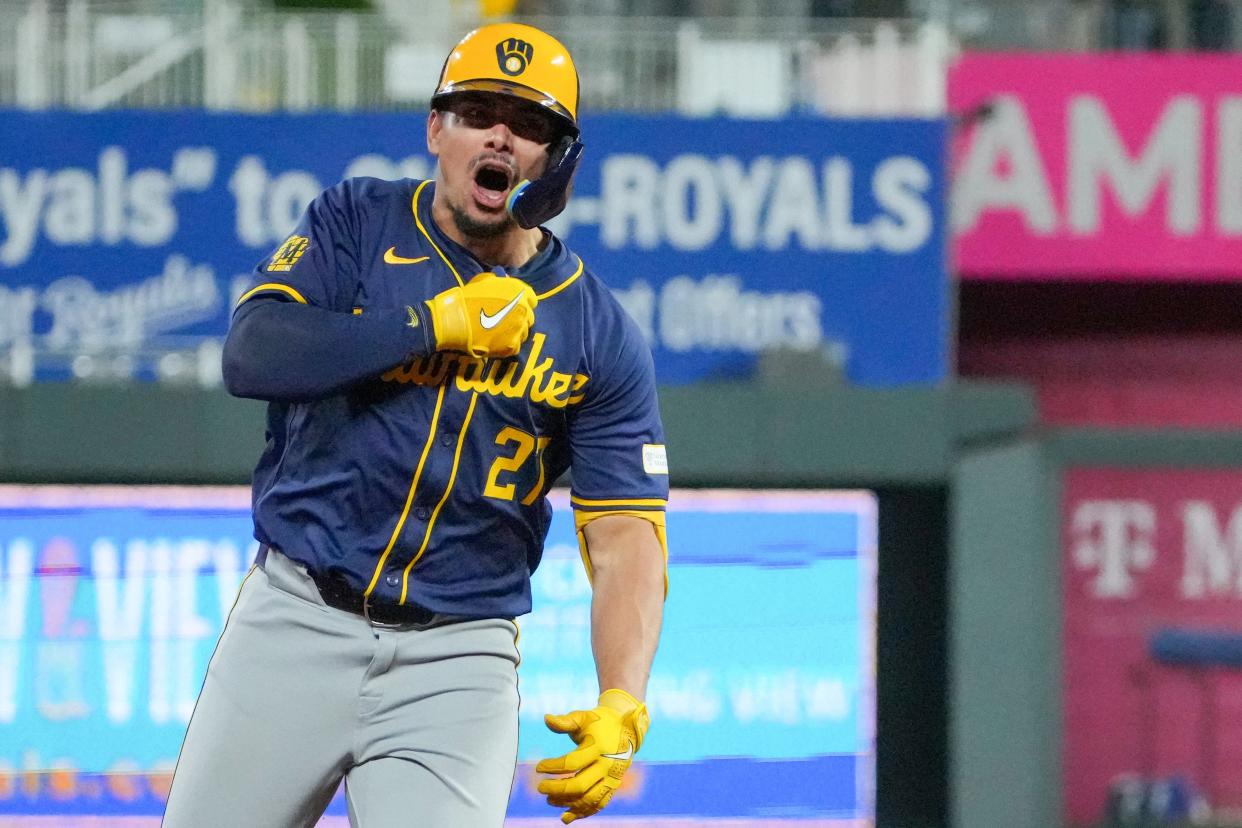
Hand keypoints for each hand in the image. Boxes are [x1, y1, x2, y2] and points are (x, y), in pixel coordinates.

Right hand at [424, 272, 536, 357]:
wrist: (457, 319)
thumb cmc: (467, 298)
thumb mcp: (485, 281)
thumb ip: (500, 282)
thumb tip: (505, 282)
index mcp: (519, 291)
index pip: (532, 299)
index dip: (523, 303)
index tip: (515, 307)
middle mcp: (523, 309)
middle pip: (529, 317)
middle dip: (519, 318)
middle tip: (505, 322)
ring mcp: (519, 328)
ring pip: (523, 332)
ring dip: (514, 332)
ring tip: (499, 333)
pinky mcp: (512, 344)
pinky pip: (516, 346)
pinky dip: (508, 345)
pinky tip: (497, 342)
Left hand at [536, 689, 649, 823]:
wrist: (626, 730)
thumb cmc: (599, 722)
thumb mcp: (583, 717)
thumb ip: (565, 721)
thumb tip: (545, 718)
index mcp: (598, 747)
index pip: (572, 763)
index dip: (553, 767)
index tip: (539, 767)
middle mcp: (607, 765)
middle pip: (579, 785)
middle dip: (557, 789)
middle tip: (541, 788)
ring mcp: (612, 778)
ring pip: (588, 799)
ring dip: (567, 803)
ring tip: (550, 801)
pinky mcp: (613, 786)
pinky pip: (599, 804)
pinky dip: (583, 813)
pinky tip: (566, 817)